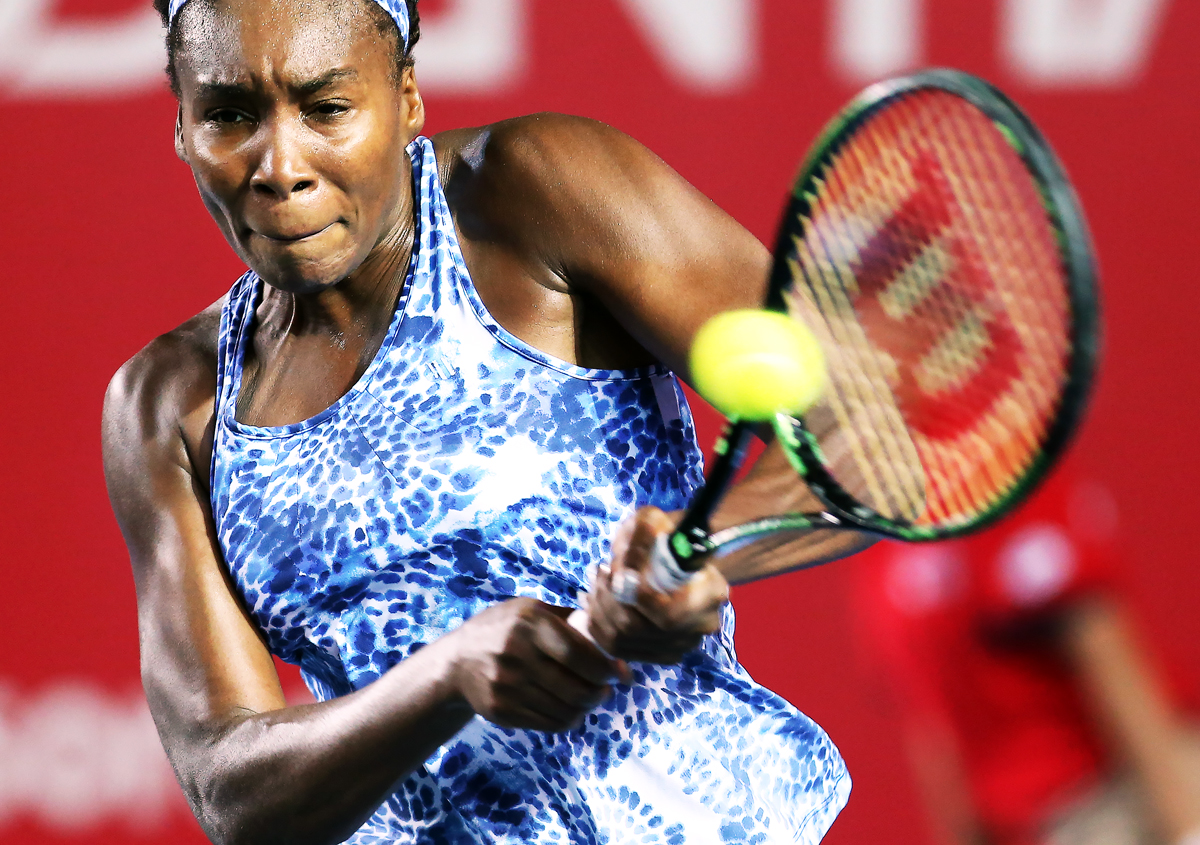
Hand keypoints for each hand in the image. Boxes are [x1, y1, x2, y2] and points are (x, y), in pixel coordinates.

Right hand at [448, 598, 627, 731]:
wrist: (458, 661)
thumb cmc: (506, 629)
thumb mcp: (532, 610)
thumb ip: (570, 619)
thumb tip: (613, 639)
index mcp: (529, 623)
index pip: (579, 653)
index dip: (606, 668)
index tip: (620, 672)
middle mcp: (515, 654)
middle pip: (576, 688)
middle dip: (601, 692)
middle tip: (607, 688)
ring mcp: (506, 686)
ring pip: (566, 710)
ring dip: (587, 707)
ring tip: (590, 697)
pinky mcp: (501, 711)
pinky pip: (549, 724)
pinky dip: (568, 719)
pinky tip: (570, 708)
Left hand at [584, 507, 729, 663]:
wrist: (675, 557)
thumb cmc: (663, 537)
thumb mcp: (652, 521)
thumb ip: (641, 538)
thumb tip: (625, 571)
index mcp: (711, 591)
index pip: (670, 615)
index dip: (637, 600)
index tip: (617, 574)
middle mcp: (701, 625)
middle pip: (639, 629)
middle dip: (609, 599)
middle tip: (599, 571)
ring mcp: (681, 645)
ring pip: (622, 640)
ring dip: (599, 608)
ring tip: (595, 581)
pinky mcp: (659, 654)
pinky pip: (617, 648)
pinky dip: (598, 624)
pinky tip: (595, 601)